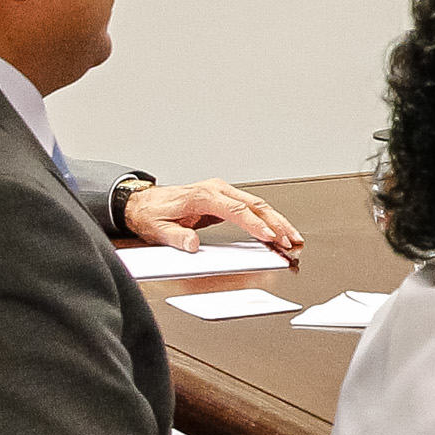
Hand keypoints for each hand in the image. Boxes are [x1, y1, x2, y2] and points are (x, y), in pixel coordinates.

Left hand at [125, 178, 304, 254]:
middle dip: (277, 223)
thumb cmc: (152, 214)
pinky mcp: (225, 199)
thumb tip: (192, 244)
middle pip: (255, 204)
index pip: (237, 210)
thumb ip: (176, 237)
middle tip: (291, 240)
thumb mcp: (158, 229)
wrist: (142, 204)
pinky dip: (268, 219)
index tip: (270, 236)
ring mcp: (222, 192)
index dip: (256, 224)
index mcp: (202, 196)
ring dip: (277, 221)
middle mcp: (216, 190)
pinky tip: (277, 231)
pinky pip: (252, 207)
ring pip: (258, 204)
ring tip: (292, 238)